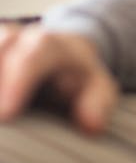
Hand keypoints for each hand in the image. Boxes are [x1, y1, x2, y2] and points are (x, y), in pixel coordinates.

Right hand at [0, 24, 118, 133]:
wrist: (62, 54)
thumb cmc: (78, 78)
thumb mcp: (98, 88)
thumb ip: (98, 103)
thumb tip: (91, 125)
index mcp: (48, 46)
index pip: (33, 57)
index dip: (17, 83)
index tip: (7, 114)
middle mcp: (15, 37)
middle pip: (0, 48)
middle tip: (1, 118)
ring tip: (0, 118)